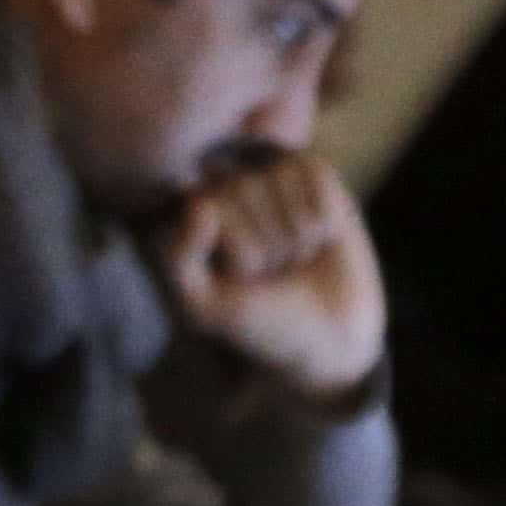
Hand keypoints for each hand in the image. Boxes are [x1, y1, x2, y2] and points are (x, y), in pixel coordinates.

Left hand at [162, 153, 387, 402]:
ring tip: (294, 256)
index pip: (211, 207)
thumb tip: (202, 205)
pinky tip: (320, 236)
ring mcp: (269, 172)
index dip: (239, 258)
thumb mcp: (204, 305)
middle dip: (269, 246)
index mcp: (191, 211)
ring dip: (298, 236)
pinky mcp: (311, 173)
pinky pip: (316, 178)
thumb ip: (181, 260)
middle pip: (246, 191)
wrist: (322, 333)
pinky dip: (324, 217)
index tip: (242, 284)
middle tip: (275, 271)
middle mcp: (227, 183)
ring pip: (283, 185)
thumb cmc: (258, 319)